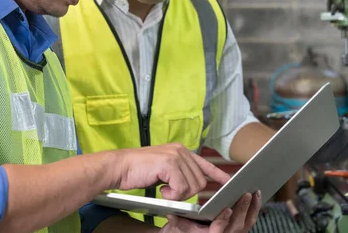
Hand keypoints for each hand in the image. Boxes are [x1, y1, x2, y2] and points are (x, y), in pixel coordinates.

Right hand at [112, 143, 229, 200]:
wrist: (120, 167)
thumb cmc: (138, 171)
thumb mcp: (163, 169)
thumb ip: (179, 173)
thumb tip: (194, 186)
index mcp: (180, 150)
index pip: (204, 163)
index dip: (217, 174)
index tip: (227, 181)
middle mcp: (181, 150)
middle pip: (200, 181)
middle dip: (188, 193)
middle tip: (170, 192)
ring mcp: (175, 156)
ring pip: (192, 187)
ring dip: (178, 195)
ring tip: (164, 190)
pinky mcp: (169, 164)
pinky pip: (181, 189)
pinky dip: (171, 195)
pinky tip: (161, 190)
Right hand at [161, 191, 261, 232]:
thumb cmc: (187, 230)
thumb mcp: (179, 227)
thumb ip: (178, 221)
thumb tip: (170, 214)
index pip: (219, 230)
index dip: (224, 221)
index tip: (227, 209)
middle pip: (237, 225)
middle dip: (243, 209)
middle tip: (247, 194)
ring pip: (247, 223)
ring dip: (252, 207)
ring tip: (255, 191)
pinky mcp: (240, 228)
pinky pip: (251, 220)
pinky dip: (255, 208)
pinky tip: (256, 195)